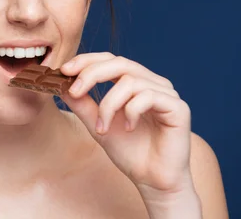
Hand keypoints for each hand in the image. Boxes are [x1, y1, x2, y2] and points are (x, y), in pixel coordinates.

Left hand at [59, 52, 193, 196]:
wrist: (152, 180)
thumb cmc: (129, 152)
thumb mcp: (97, 124)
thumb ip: (82, 104)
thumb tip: (62, 85)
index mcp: (136, 82)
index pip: (111, 60)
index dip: (87, 61)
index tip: (64, 70)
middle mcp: (153, 83)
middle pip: (120, 63)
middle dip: (92, 74)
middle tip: (74, 91)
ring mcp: (167, 93)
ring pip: (130, 81)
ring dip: (109, 104)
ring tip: (102, 128)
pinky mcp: (178, 107)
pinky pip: (148, 96)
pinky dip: (130, 111)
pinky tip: (128, 129)